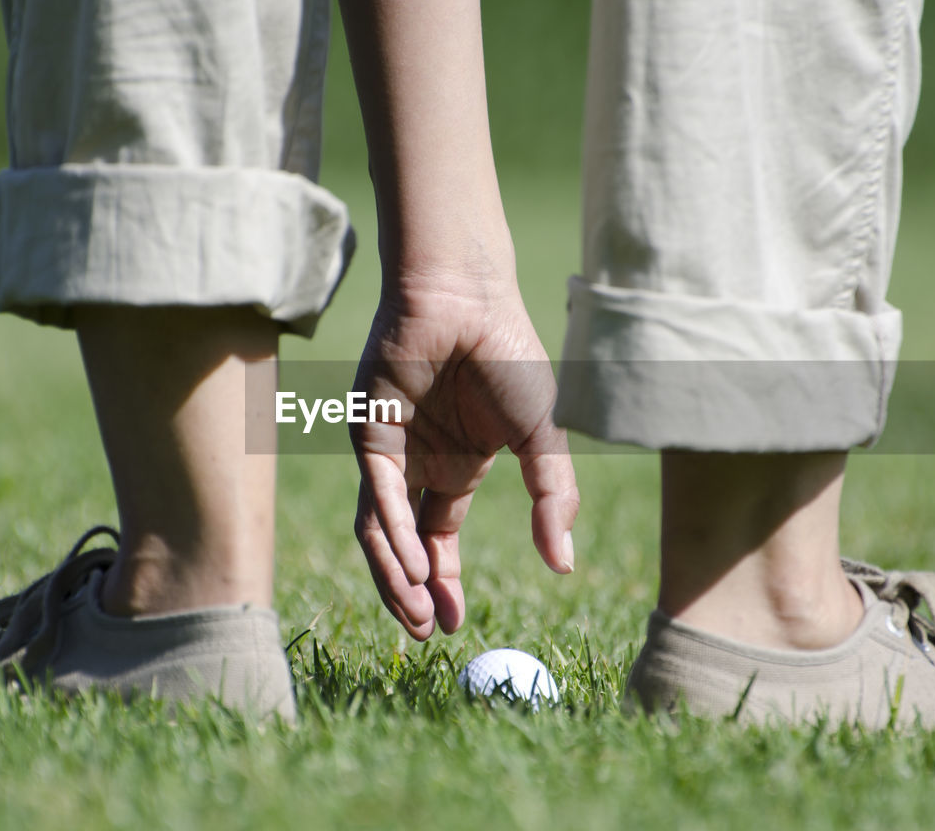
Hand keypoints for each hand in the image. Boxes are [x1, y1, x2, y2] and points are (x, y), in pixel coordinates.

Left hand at [351, 271, 579, 639]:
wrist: (469, 298)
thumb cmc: (507, 356)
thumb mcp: (541, 439)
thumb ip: (554, 500)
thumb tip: (565, 567)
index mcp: (456, 466)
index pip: (440, 539)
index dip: (444, 584)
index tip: (456, 625)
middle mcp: (418, 465)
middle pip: (405, 545)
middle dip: (413, 594)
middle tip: (427, 636)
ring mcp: (392, 451)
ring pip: (380, 530)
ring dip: (395, 577)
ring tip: (415, 617)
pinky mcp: (370, 433)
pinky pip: (377, 494)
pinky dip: (392, 533)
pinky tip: (415, 566)